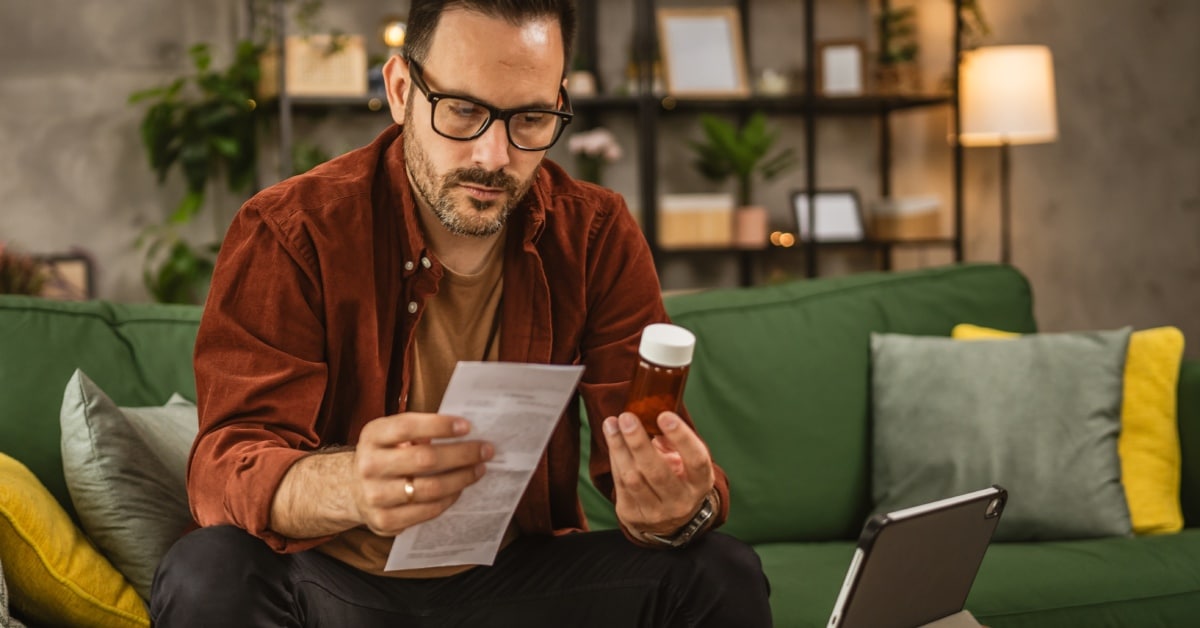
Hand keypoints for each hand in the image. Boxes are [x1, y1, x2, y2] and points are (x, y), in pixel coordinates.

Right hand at [351, 413, 492, 536]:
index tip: (467, 426)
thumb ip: (419, 430)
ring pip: (430, 488)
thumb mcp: (391, 434)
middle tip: (486, 450)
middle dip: (462, 454)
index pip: (408, 427)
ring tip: (479, 469)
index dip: (439, 425)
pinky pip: (428, 510)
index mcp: (372, 436)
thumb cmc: (386, 454)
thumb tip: (465, 431)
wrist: (353, 489)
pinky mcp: (385, 521)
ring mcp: (375, 496)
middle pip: (425, 459)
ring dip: (462, 478)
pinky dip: (449, 498)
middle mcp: (369, 465)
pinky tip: (461, 488)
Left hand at [602, 411, 714, 536]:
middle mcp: (681, 501)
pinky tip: (612, 438)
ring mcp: (657, 513)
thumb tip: (652, 421)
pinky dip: (614, 458)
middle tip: (627, 417)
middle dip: (639, 442)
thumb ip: (674, 442)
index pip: (696, 460)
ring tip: (611, 424)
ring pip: (633, 478)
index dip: (681, 437)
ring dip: (619, 448)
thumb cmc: (677, 479)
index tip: (664, 415)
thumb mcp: (685, 462)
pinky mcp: (633, 515)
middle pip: (658, 472)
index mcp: (700, 483)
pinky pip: (619, 484)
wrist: (668, 522)